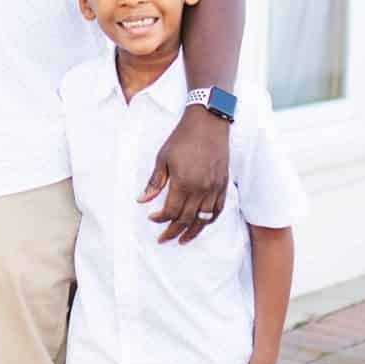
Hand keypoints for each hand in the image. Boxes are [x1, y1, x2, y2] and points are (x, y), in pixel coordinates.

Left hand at [139, 105, 228, 242]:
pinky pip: (218, 210)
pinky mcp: (223, 185)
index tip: (152, 218)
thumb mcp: (162, 158)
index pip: (171, 211)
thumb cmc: (182, 138)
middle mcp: (201, 189)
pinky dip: (209, 220)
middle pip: (187, 219)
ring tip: (182, 240)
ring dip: (193, 232)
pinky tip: (202, 224)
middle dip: (173, 232)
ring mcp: (214, 188)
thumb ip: (154, 182)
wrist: (208, 123)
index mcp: (183, 183)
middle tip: (163, 239)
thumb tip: (141, 200)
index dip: (160, 219)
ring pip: (204, 219)